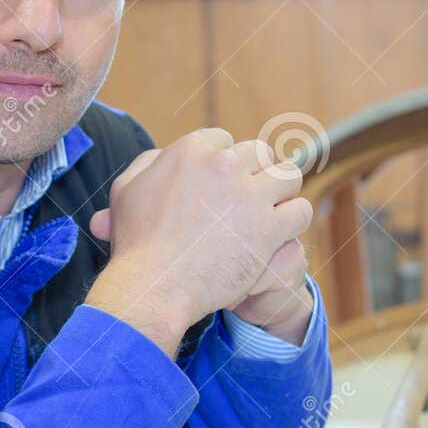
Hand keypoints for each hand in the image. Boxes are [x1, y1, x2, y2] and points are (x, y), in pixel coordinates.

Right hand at [86, 129, 310, 355]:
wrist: (154, 286)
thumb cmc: (137, 243)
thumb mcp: (127, 189)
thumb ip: (149, 162)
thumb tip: (166, 153)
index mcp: (191, 150)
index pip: (226, 140)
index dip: (226, 164)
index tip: (224, 184)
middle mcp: (223, 165)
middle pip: (260, 154)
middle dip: (256, 174)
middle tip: (249, 199)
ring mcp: (249, 196)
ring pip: (288, 177)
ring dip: (282, 192)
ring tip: (271, 211)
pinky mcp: (268, 228)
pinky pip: (300, 211)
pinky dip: (293, 220)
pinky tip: (280, 232)